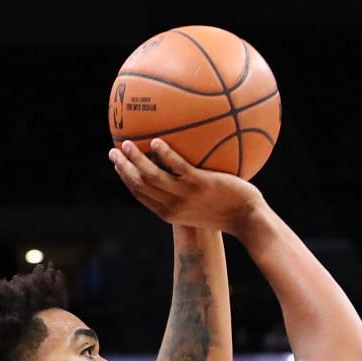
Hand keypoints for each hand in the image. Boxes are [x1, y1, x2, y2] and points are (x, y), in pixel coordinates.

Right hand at [109, 139, 265, 235]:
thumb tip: (181, 173)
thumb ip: (187, 194)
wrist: (248, 219)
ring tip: (126, 143)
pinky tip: (157, 141)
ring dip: (135, 159)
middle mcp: (173, 206)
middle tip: (113, 151)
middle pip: (138, 185)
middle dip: (122, 167)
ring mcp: (186, 195)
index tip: (117, 164)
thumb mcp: (201, 208)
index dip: (125, 179)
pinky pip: (177, 166)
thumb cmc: (228, 212)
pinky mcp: (200, 184)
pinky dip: (164, 154)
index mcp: (169, 212)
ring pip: (151, 176)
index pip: (140, 194)